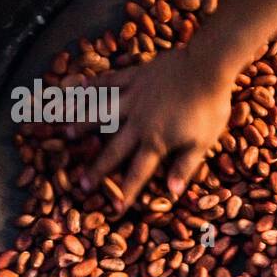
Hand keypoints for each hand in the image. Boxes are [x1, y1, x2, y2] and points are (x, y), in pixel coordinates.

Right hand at [81, 48, 233, 211]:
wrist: (207, 68)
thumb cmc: (210, 107)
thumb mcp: (203, 142)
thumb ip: (185, 167)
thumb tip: (173, 194)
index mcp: (156, 140)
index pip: (139, 171)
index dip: (127, 191)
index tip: (115, 208)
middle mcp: (138, 121)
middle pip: (113, 148)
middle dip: (97, 168)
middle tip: (80, 184)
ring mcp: (133, 97)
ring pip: (102, 112)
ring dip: (83, 123)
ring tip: (66, 133)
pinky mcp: (134, 76)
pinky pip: (109, 81)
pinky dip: (93, 84)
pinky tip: (79, 85)